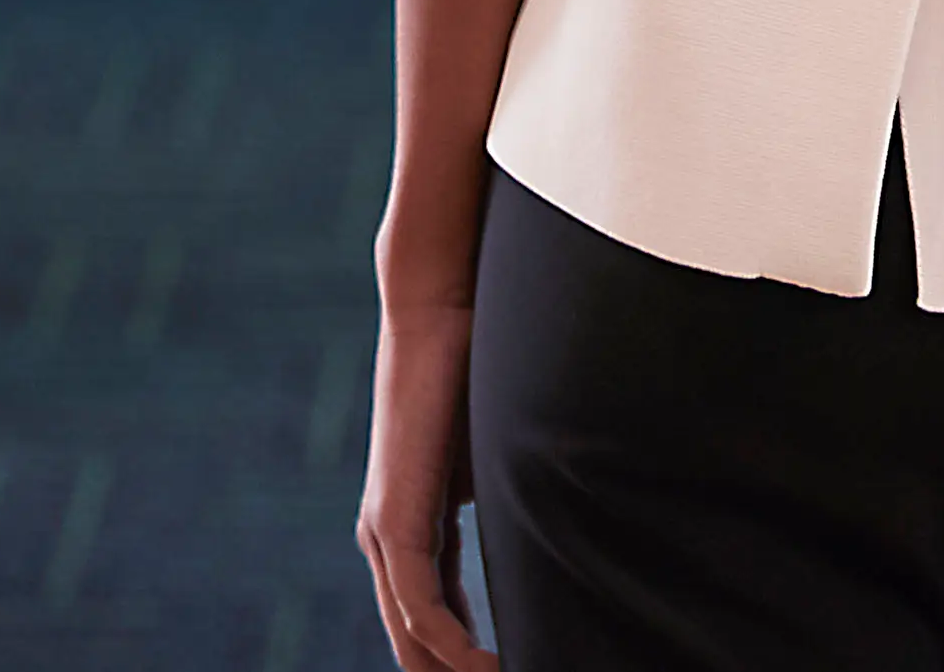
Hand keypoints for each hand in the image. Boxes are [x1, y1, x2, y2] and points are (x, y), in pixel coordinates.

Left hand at [358, 288, 490, 670]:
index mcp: (414, 526)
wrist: (441, 308)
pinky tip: (488, 671)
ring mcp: (384, 532)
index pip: (439, 617)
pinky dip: (452, 648)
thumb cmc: (479, 366)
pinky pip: (420, 608)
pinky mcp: (392, 521)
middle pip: (419, 642)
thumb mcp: (499, 458)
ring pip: (416, 636)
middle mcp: (388, 538)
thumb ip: (510, 507)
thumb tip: (558, 539)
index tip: (518, 669)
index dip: (473, 658)